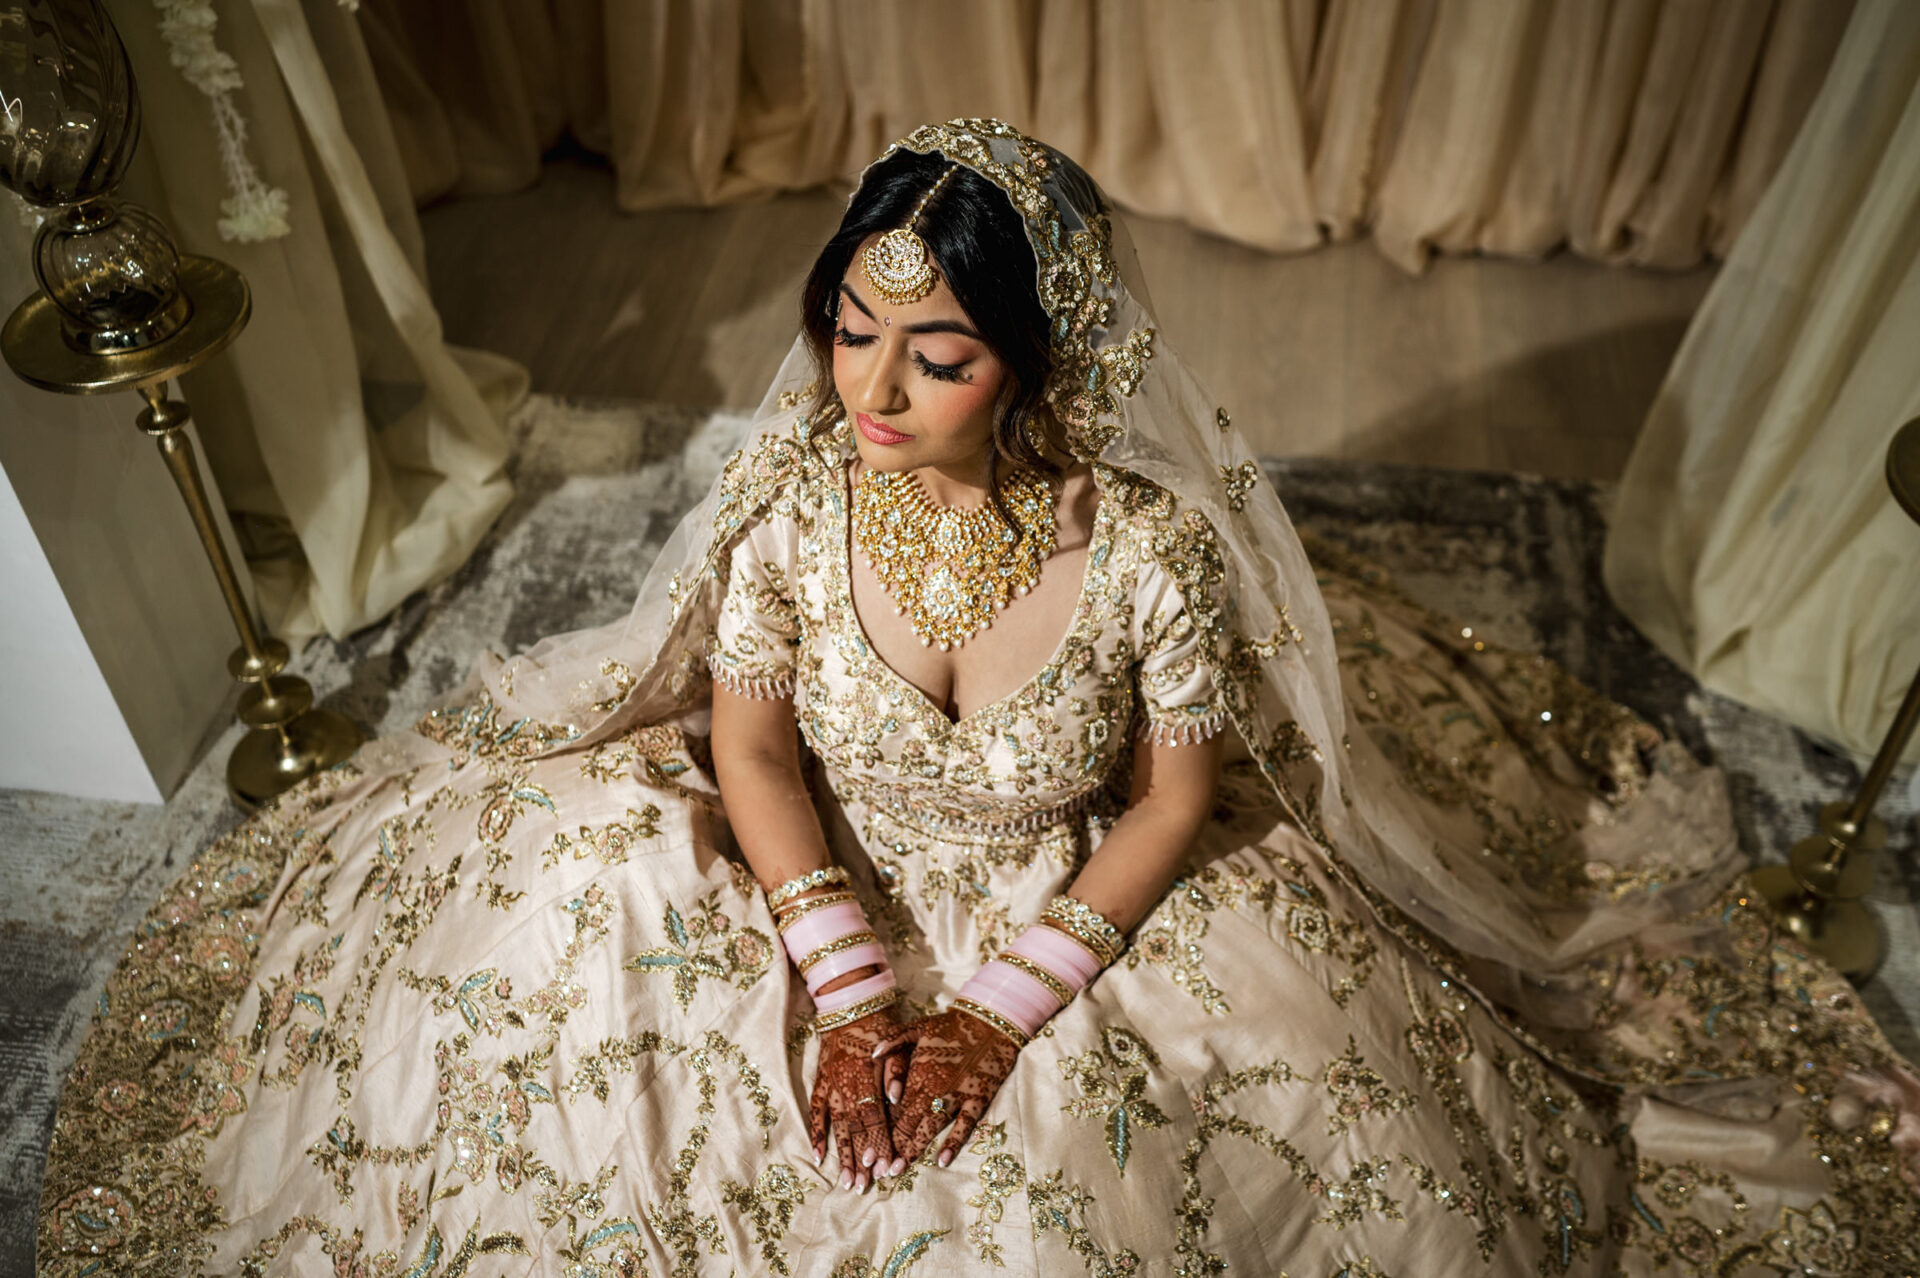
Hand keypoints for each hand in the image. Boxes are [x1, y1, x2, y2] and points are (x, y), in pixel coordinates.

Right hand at [810, 1007, 911, 1190]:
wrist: (850, 1003)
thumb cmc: (880, 1023)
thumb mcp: (896, 1042)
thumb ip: (897, 1071)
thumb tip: (897, 1098)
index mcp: (867, 1075)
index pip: (874, 1116)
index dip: (879, 1142)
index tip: (885, 1167)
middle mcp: (845, 1083)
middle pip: (854, 1128)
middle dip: (860, 1159)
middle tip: (863, 1186)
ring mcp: (830, 1084)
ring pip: (836, 1125)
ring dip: (842, 1154)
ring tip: (846, 1181)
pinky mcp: (821, 1081)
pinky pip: (816, 1110)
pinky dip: (817, 1132)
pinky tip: (818, 1154)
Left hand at [874, 1008, 1020, 1167]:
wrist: (990, 1022)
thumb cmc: (951, 1025)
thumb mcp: (917, 1026)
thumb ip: (893, 1040)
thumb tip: (871, 1055)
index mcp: (917, 1072)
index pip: (893, 1108)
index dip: (880, 1129)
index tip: (868, 1148)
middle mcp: (933, 1087)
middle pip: (907, 1123)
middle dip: (892, 1147)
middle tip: (878, 1170)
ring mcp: (956, 1095)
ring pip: (930, 1127)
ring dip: (914, 1149)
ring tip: (899, 1170)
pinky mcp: (977, 1099)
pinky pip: (964, 1125)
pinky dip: (953, 1143)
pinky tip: (943, 1161)